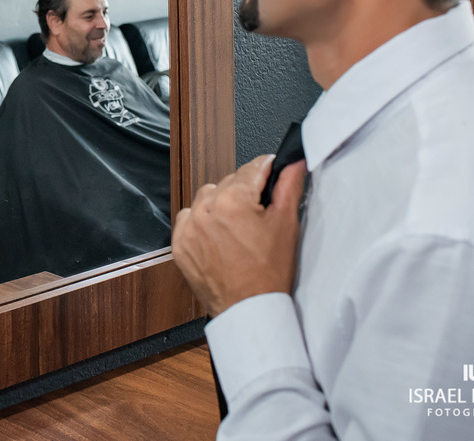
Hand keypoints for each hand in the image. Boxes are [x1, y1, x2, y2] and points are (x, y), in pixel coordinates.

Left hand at [172, 154, 306, 316]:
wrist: (248, 309)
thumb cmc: (268, 273)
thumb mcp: (286, 225)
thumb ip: (289, 186)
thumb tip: (294, 163)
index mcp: (233, 199)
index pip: (252, 167)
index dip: (267, 170)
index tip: (272, 173)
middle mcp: (206, 208)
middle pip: (229, 181)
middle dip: (245, 191)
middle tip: (258, 213)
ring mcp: (189, 226)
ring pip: (207, 197)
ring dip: (221, 204)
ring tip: (238, 227)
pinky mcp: (179, 243)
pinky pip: (189, 218)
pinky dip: (202, 222)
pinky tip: (219, 237)